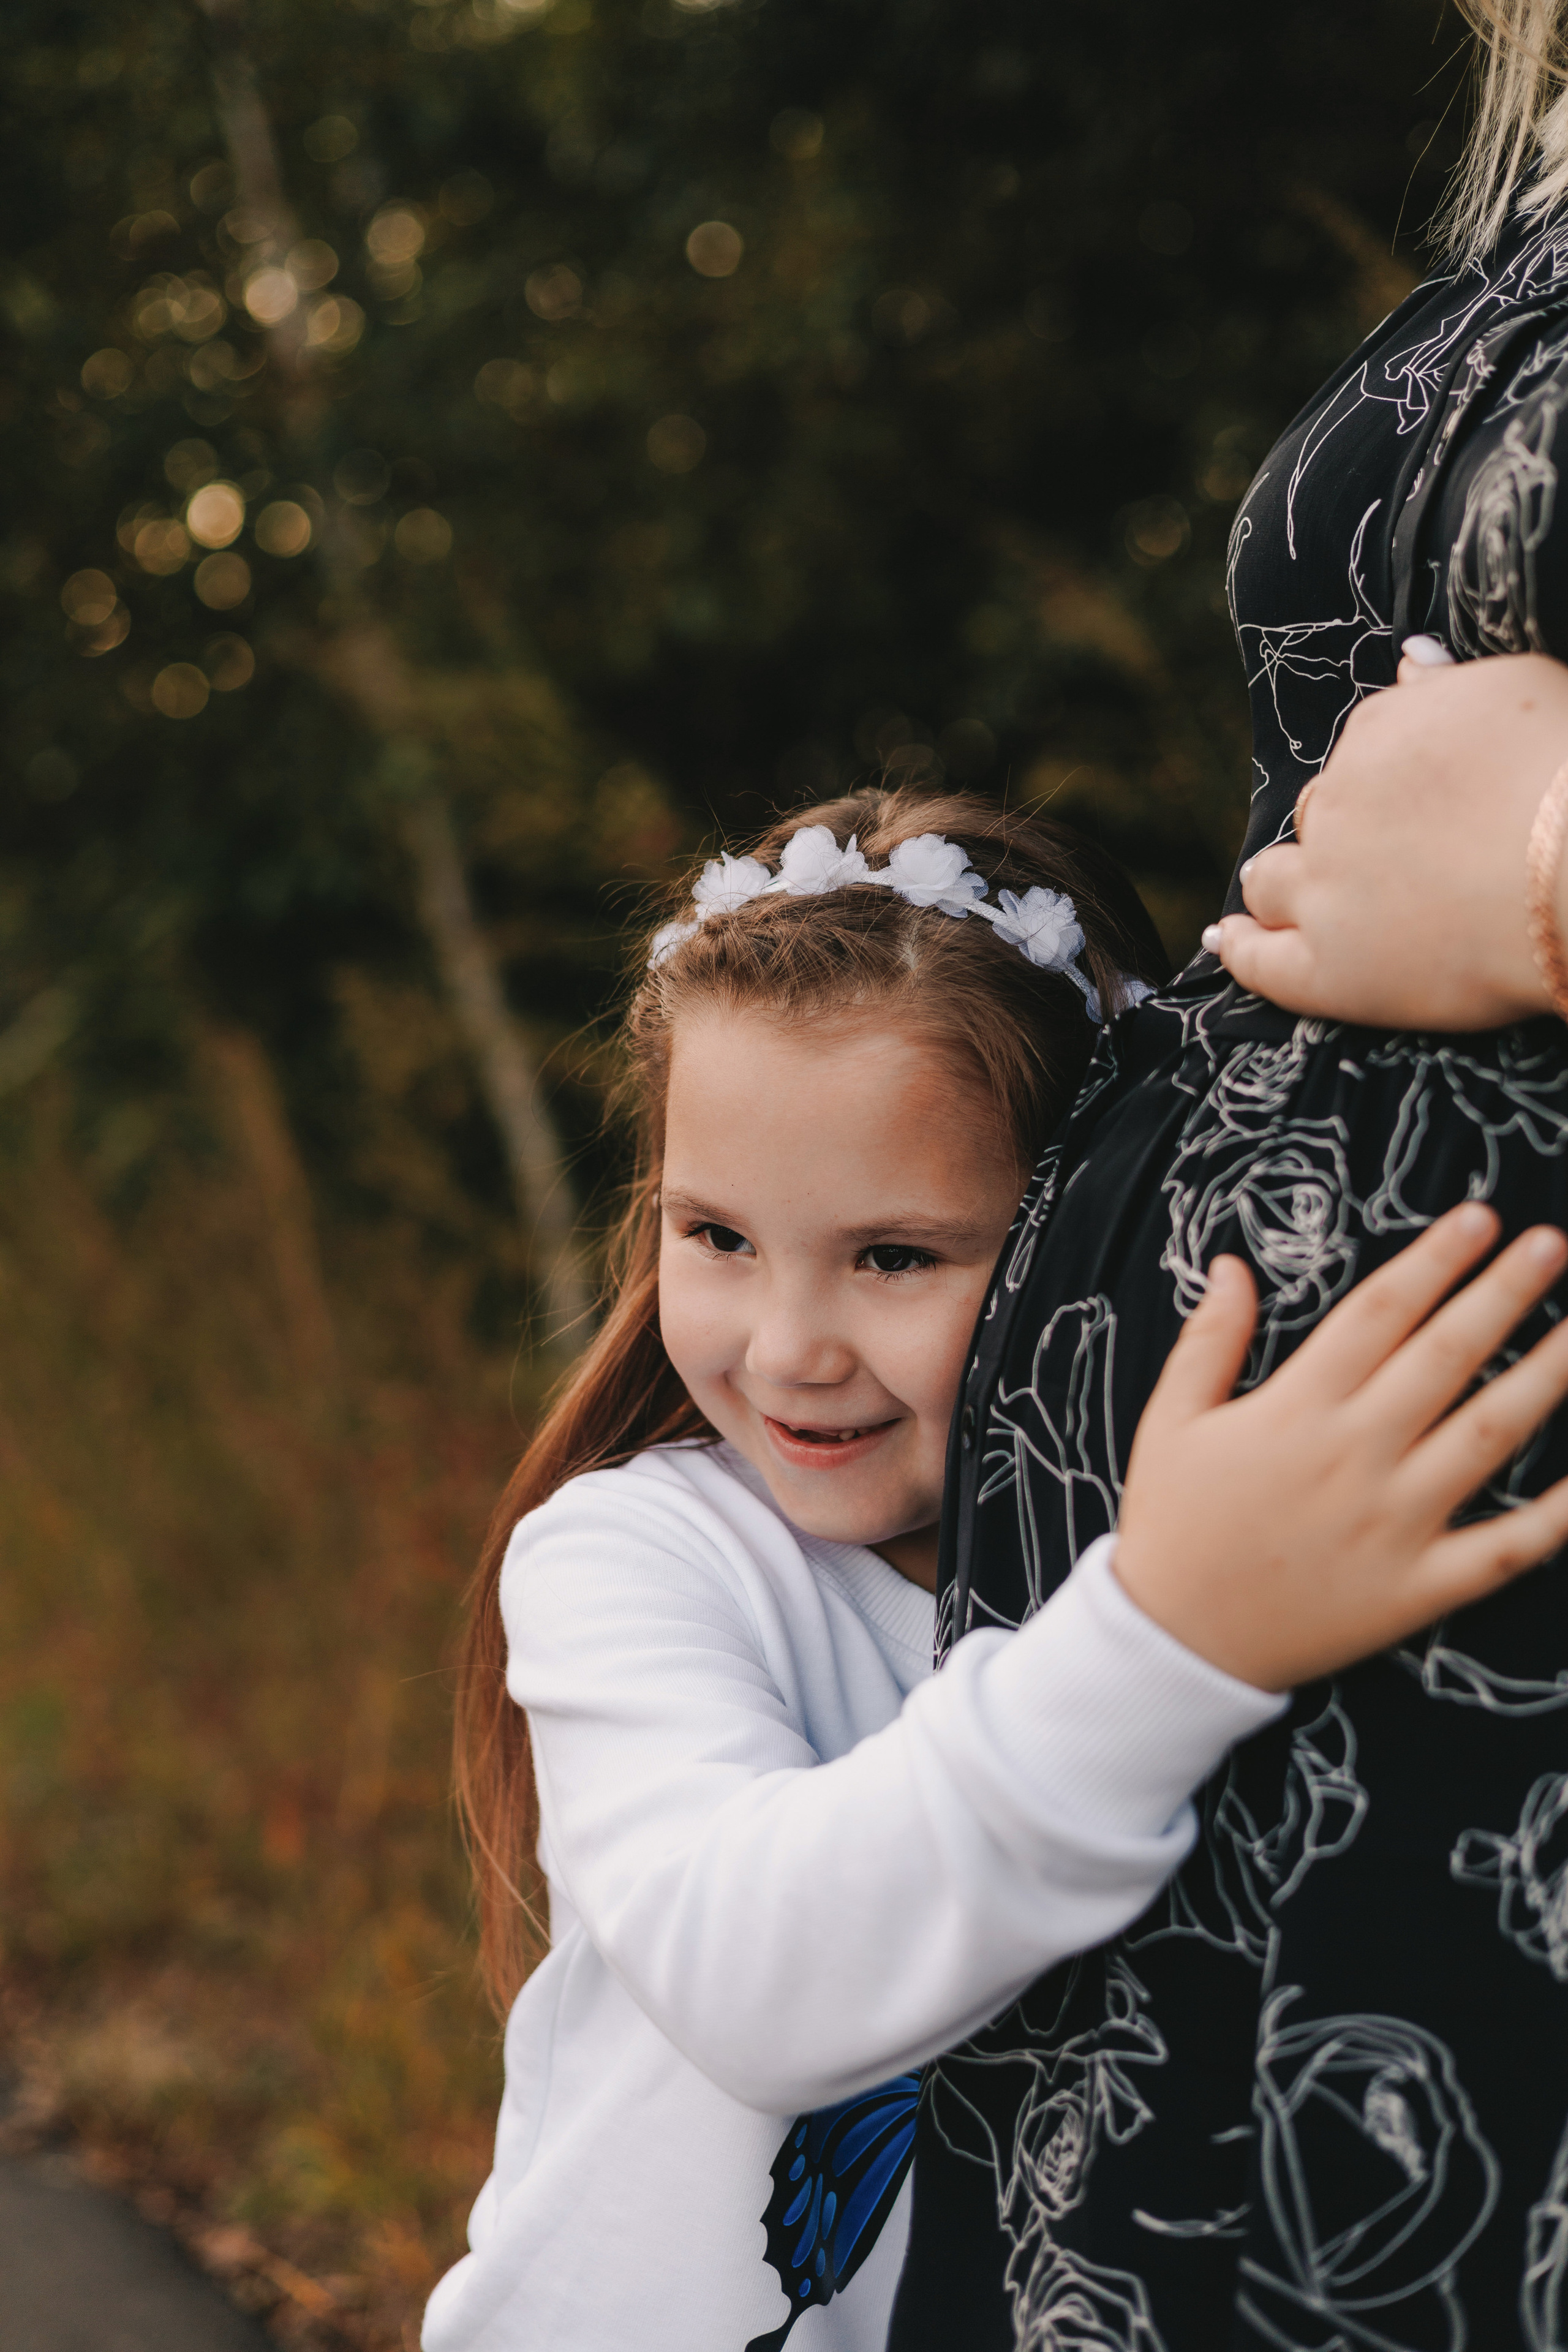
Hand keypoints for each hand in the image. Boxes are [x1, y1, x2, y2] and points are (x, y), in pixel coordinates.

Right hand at [1113, 1203, 1567, 1689]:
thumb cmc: (1175, 1524)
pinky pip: (1507, 1547)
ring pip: (1490, 1434)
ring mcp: (1395, 1522)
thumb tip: (1235, 1265)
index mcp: (1297, 1408)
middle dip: (1504, 1293)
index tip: (1478, 1219)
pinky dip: (1558, 1514)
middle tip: (1549, 1246)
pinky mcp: (1419, 1587)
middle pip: (1446, 1355)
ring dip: (1545, 1375)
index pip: (1381, 1311)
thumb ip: (1208, 1338)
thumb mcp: (1170, 1420)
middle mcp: (1355, 1455)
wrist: (1178, 1641)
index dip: (1434, 1259)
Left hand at [1204, 650, 1567, 1030]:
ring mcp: (1325, 888)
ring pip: (1273, 880)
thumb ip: (1451, 684)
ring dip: (1272, 883)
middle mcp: (1339, 803)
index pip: (1361, 752)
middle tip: (1365, 858)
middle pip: (1316, 815)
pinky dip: (1239, 950)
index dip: (1383, 783)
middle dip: (1333, 832)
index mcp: (1383, 731)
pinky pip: (1261, 962)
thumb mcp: (1522, 689)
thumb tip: (1410, 656)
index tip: (1403, 802)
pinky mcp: (1329, 969)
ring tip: (1269, 894)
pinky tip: (1224, 944)